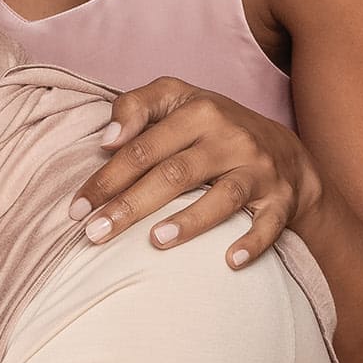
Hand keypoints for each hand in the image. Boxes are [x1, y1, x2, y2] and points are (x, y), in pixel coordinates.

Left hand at [70, 77, 322, 268]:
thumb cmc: (212, 126)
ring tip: (155, 241)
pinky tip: (230, 261)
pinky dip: (252, 242)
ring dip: (190, 221)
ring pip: (223, 196)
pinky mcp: (281, 199)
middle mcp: (229, 137)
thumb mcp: (175, 100)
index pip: (141, 148)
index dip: (106, 178)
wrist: (285, 149)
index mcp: (197, 111)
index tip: (77, 208)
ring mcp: (258, 169)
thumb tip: (106, 140)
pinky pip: (269, 223)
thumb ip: (134, 107)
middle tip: (95, 234)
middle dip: (130, 206)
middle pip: (174, 174)